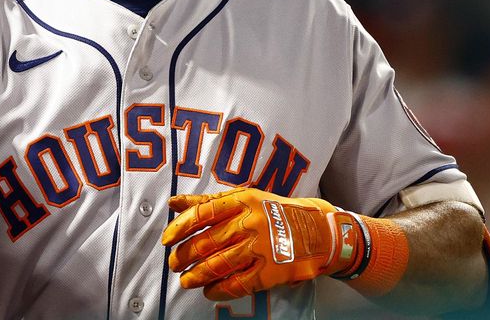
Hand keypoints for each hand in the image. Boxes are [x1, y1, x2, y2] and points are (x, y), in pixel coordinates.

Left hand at [161, 187, 364, 300]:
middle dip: (184, 256)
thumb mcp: (247, 198)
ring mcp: (262, 247)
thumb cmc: (279, 213)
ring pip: (219, 264)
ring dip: (197, 275)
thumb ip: (210, 202)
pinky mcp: (273, 271)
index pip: (202, 213)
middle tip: (174, 264)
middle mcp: (251, 222)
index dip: (179, 228)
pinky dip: (220, 289)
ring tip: (186, 281)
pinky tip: (210, 291)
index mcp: (243, 200)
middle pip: (207, 241)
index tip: (166, 239)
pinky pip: (239, 283)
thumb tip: (174, 203)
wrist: (323, 232)